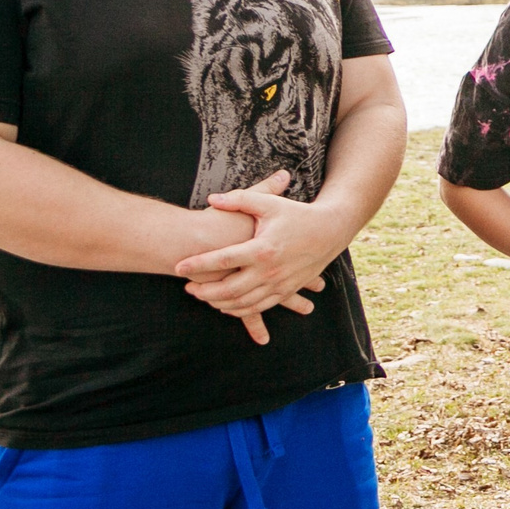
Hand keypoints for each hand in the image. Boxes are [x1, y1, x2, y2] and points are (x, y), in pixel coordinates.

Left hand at [174, 171, 337, 345]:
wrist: (331, 230)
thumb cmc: (297, 214)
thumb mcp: (269, 204)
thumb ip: (240, 199)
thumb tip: (212, 199)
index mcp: (262, 248)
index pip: (222, 259)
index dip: (197, 264)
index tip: (178, 267)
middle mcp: (269, 270)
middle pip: (229, 289)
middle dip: (204, 291)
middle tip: (188, 287)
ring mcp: (279, 283)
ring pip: (243, 302)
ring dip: (219, 303)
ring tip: (202, 296)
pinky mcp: (286, 290)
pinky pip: (259, 306)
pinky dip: (239, 310)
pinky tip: (225, 306)